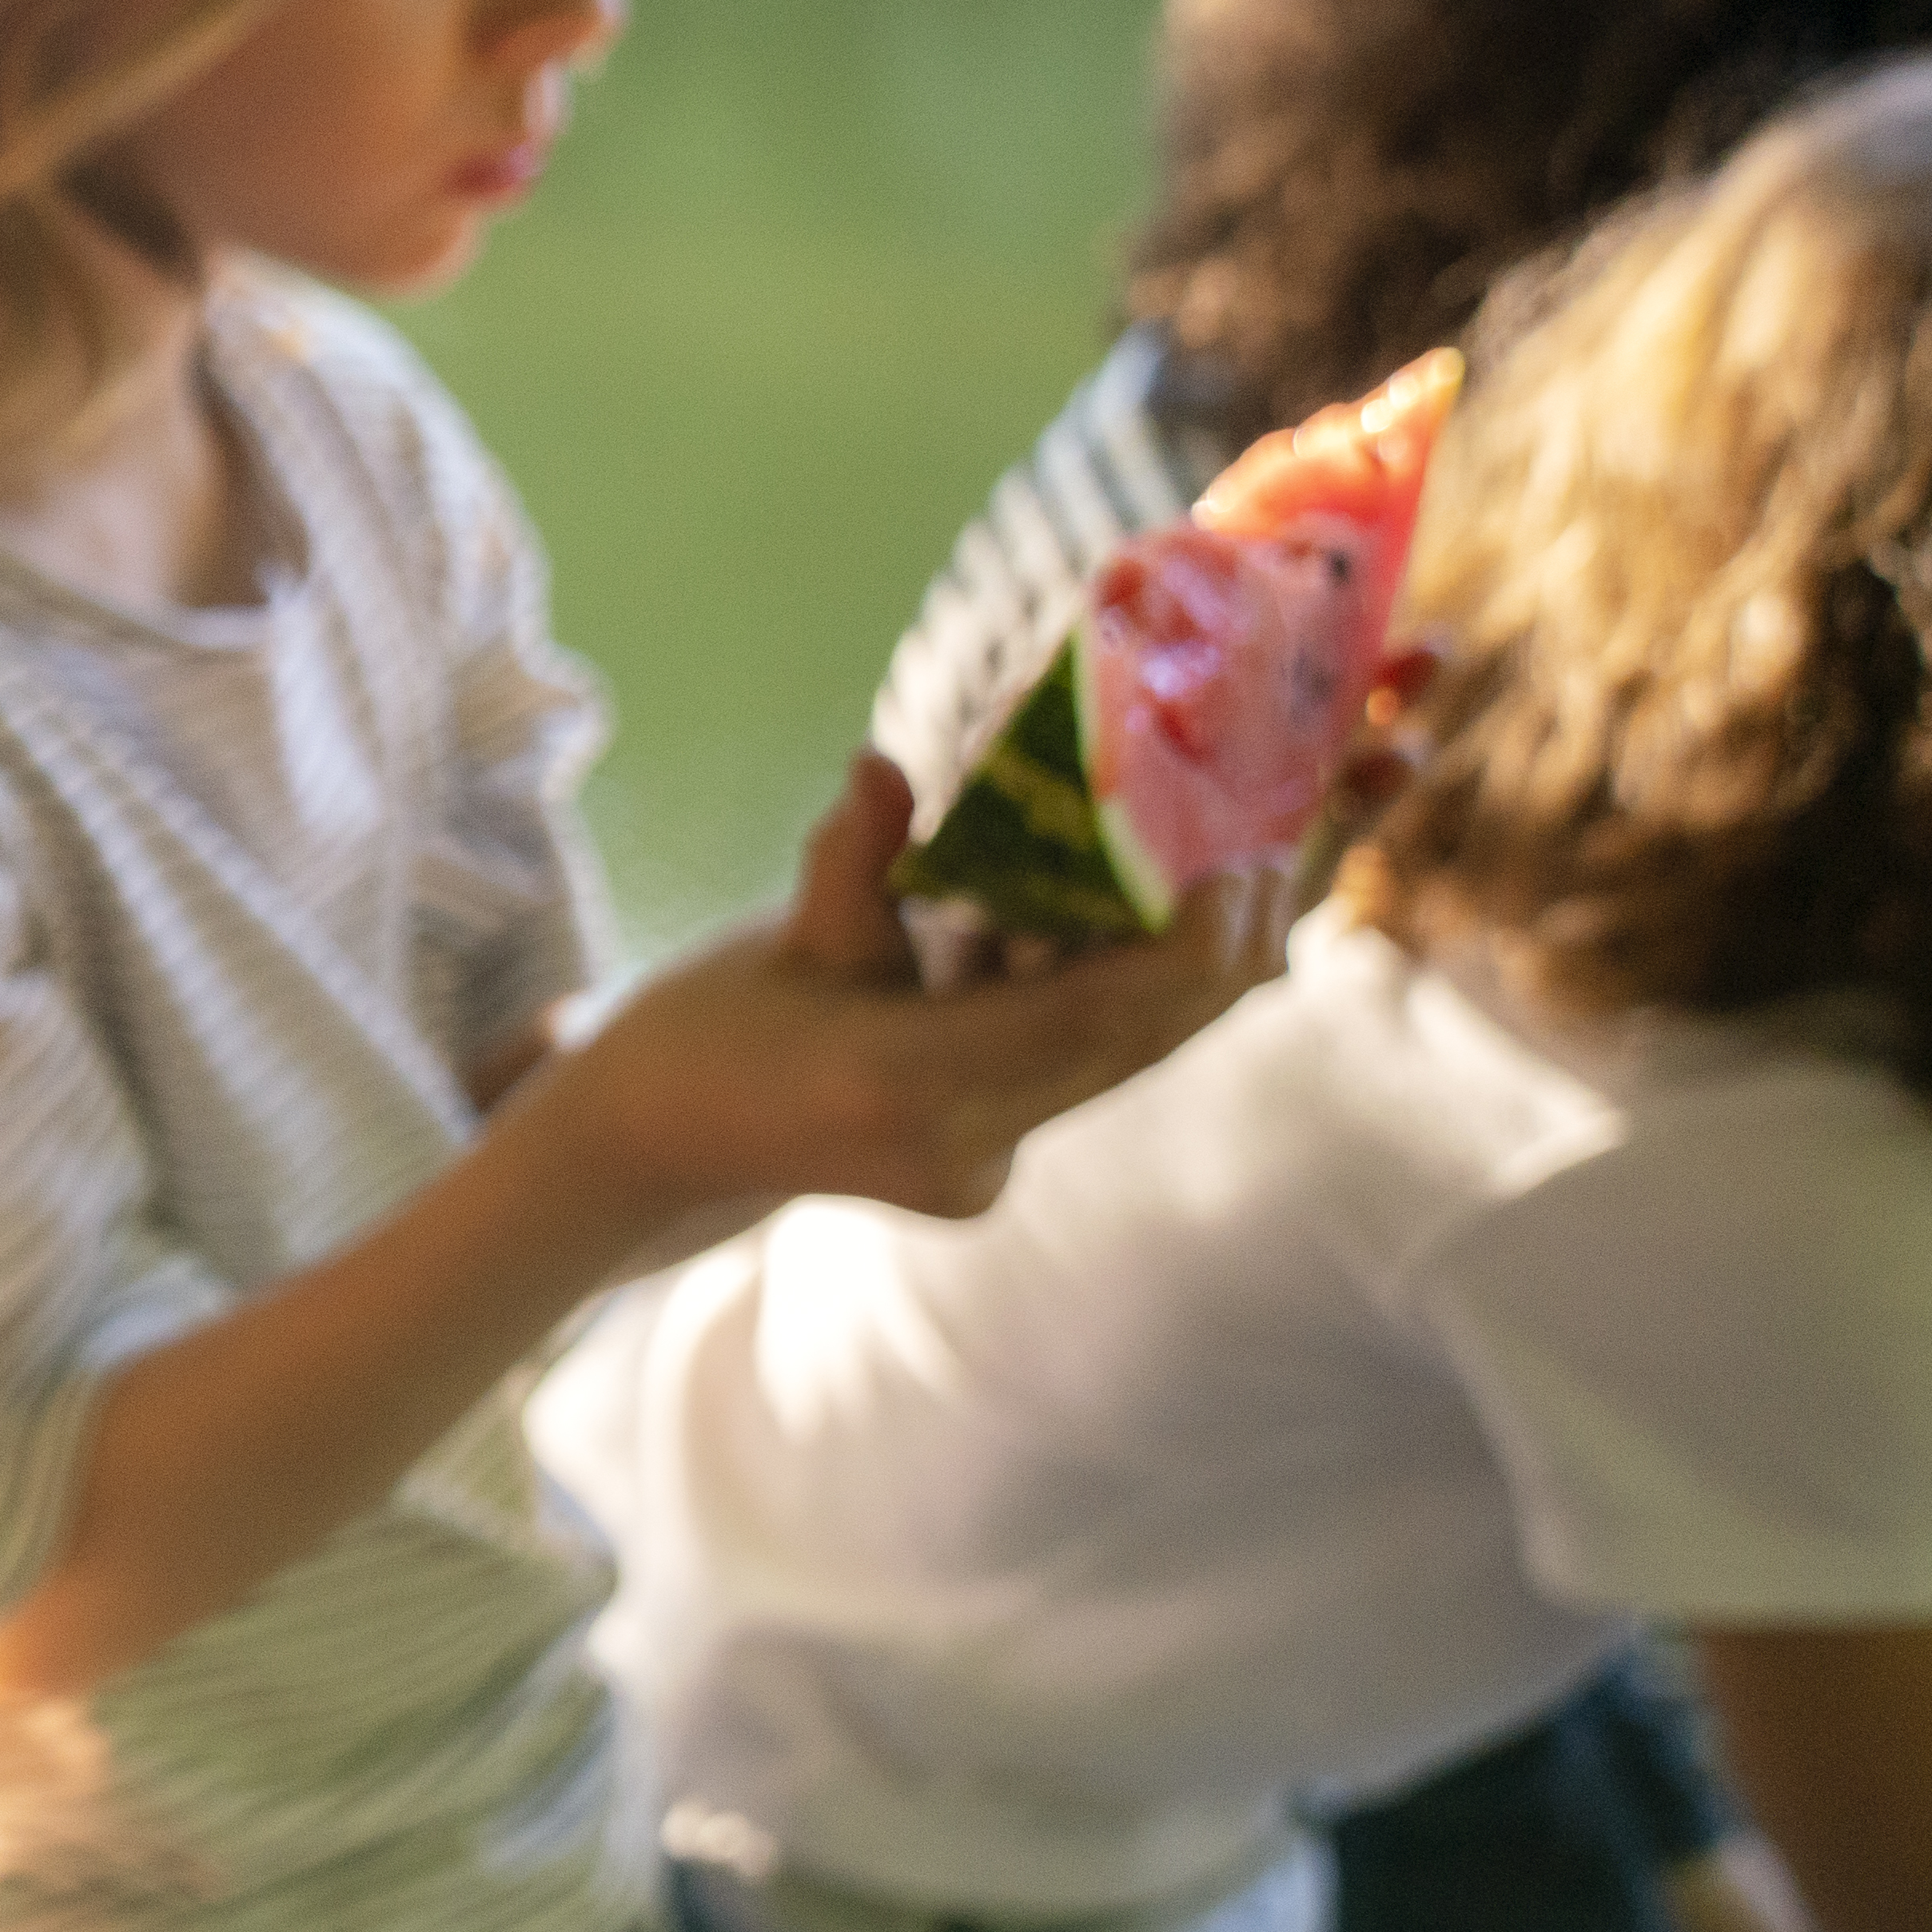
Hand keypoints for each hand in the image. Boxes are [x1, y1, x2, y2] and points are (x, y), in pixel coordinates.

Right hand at [517, 751, 1257, 1240]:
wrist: (656, 1155)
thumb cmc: (700, 1038)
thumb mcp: (774, 942)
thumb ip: (850, 860)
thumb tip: (884, 767)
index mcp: (903, 1083)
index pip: (1089, 1019)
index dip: (1185, 948)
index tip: (1243, 865)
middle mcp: (963, 1143)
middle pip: (1137, 1045)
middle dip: (1220, 952)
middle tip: (1275, 849)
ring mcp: (982, 1165)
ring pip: (1125, 1060)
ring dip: (1183, 971)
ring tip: (1244, 869)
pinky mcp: (988, 1161)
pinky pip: (1085, 1068)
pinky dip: (1122, 994)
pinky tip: (1151, 917)